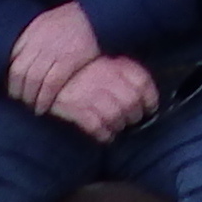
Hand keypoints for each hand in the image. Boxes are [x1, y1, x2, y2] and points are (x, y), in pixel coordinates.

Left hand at [6, 0, 100, 112]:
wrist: (99, 13)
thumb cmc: (75, 18)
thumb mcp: (48, 20)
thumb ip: (34, 36)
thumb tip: (22, 54)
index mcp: (32, 30)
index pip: (12, 57)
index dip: (9, 76)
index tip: (11, 86)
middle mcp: (39, 40)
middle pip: (18, 71)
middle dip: (16, 90)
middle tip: (19, 101)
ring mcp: (53, 50)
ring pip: (32, 80)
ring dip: (29, 98)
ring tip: (31, 107)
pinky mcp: (68, 60)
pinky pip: (50, 84)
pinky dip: (44, 99)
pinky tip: (42, 108)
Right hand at [46, 52, 161, 139]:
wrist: (50, 73)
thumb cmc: (84, 72)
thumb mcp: (107, 65)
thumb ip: (126, 75)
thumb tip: (145, 96)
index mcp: (116, 66)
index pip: (142, 81)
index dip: (150, 98)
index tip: (150, 108)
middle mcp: (106, 79)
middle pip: (131, 102)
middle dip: (134, 116)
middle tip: (130, 120)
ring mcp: (91, 95)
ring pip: (116, 116)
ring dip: (119, 126)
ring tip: (116, 127)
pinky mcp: (77, 109)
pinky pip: (97, 127)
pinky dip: (105, 135)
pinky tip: (105, 136)